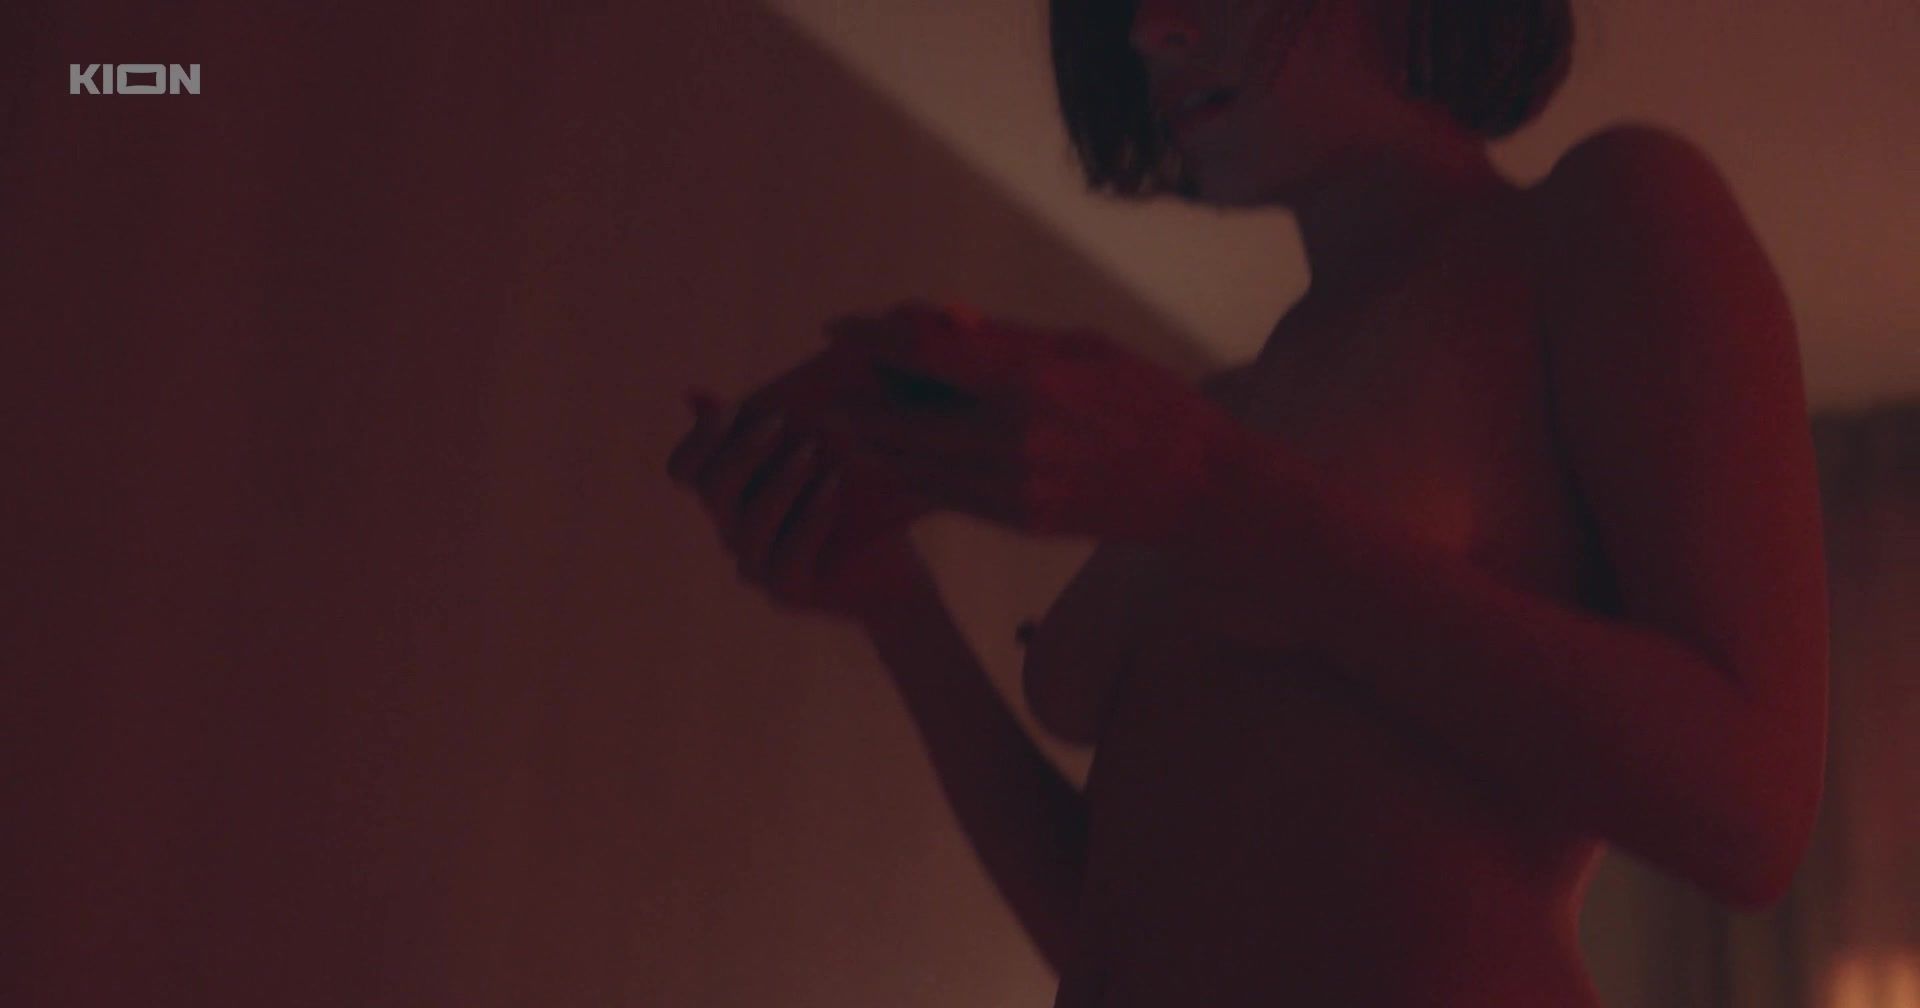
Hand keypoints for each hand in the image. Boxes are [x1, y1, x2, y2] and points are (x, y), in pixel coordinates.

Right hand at [666, 391, 926, 619]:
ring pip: (746, 526)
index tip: (733, 409)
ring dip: (781, 482)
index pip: (684, 470)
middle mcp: (734, 532)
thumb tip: (716, 388)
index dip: (698, 438)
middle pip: (711, 491)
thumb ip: (778, 425)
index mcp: (734, 496)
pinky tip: (834, 491)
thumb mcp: (824, 454)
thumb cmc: (858, 504)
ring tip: (816, 455)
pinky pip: (784, 558)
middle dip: (744, 451)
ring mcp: (757, 567)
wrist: (897, 572)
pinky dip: (809, 519)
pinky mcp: (787, 593)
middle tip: (781, 422)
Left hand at [831, 300, 1254, 542]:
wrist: (1198, 485)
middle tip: (831, 398)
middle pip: (907, 422)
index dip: (873, 340)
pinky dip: (919, 478)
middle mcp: (1012, 437)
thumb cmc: (1150, 401)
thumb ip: (1009, 341)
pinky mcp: (1021, 520)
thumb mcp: (1084, 347)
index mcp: (1030, 381)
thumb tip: (943, 328)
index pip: (926, 355)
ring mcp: (1014, 487)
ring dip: (881, 449)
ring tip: (854, 434)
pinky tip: (901, 466)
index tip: (840, 329)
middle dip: (863, 409)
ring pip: (921, 467)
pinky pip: (952, 496)